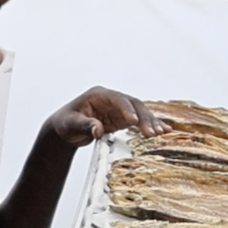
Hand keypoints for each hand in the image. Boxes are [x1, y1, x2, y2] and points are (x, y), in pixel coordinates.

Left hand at [44, 86, 167, 147]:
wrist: (65, 130)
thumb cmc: (66, 123)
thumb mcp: (71, 125)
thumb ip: (85, 126)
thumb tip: (97, 130)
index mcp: (99, 95)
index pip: (117, 99)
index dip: (127, 110)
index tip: (134, 122)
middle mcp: (111, 99)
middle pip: (133, 105)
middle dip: (144, 118)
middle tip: (151, 132)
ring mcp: (118, 108)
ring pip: (139, 112)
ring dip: (150, 121)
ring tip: (160, 132)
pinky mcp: (121, 119)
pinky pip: (139, 120)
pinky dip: (149, 125)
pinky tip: (162, 130)